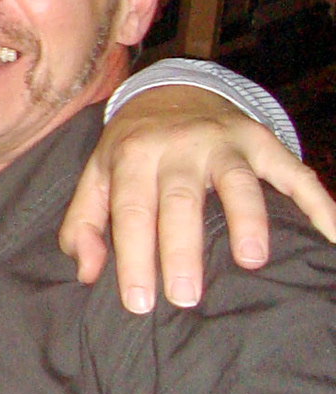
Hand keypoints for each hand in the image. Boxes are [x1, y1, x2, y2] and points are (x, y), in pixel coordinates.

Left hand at [61, 86, 335, 311]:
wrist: (170, 90)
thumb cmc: (131, 150)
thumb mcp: (96, 177)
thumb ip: (83, 224)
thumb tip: (87, 273)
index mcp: (132, 156)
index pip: (131, 212)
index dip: (133, 258)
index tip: (139, 303)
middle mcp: (178, 146)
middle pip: (180, 200)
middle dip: (181, 249)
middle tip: (186, 297)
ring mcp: (223, 142)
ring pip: (236, 181)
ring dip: (246, 219)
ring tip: (252, 262)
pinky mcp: (262, 141)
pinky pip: (293, 172)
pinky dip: (317, 203)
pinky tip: (330, 235)